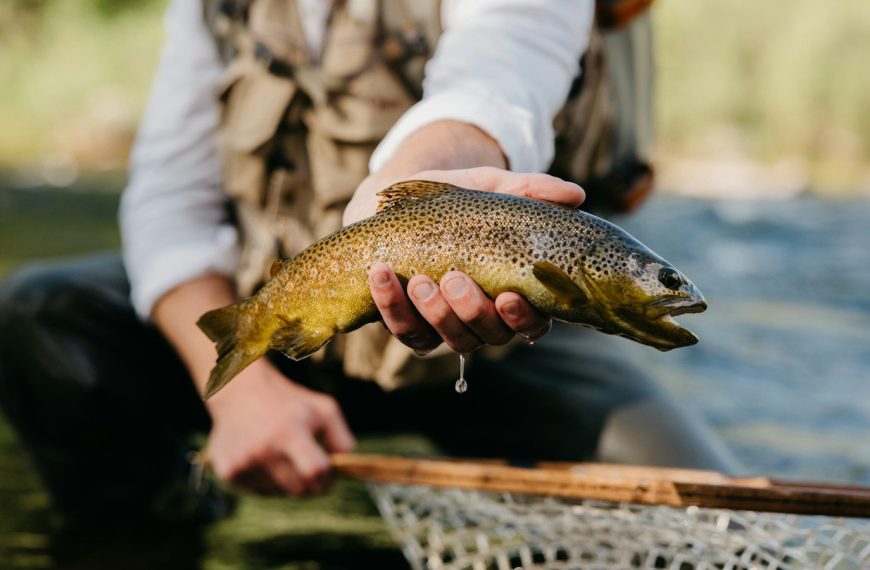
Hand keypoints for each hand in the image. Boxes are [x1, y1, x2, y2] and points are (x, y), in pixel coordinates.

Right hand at [205, 359, 354, 495]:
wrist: (240, 392)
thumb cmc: (290, 402)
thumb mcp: (324, 409)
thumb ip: (342, 439)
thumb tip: (346, 469)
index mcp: (289, 432)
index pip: (315, 472)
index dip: (327, 479)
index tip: (329, 475)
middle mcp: (263, 449)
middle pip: (299, 490)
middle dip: (311, 485)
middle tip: (311, 470)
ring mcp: (243, 462)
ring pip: (280, 493)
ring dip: (289, 482)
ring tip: (284, 456)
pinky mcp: (228, 471)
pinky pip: (260, 492)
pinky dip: (269, 482)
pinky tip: (265, 458)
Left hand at [354, 167, 584, 354]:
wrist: (398, 199)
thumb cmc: (456, 199)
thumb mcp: (491, 188)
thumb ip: (530, 190)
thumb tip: (575, 195)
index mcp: (513, 293)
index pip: (532, 323)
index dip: (523, 318)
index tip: (508, 296)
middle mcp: (483, 317)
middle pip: (488, 335)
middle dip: (471, 311)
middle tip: (454, 279)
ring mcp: (445, 325)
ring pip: (448, 338)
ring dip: (435, 314)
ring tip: (419, 281)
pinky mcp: (408, 323)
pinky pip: (404, 329)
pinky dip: (391, 306)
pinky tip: (381, 275)